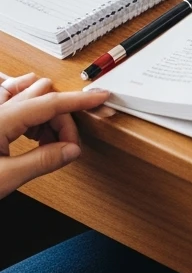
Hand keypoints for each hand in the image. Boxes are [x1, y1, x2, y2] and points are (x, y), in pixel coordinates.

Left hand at [0, 73, 110, 199]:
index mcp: (1, 119)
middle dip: (61, 117)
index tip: (101, 98)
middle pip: (43, 95)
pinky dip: (29, 115)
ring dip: (45, 114)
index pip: (51, 103)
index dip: (80, 101)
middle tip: (65, 148)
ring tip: (46, 144)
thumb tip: (71, 151)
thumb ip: (42, 162)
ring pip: (29, 94)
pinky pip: (13, 100)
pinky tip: (30, 137)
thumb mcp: (5, 179)